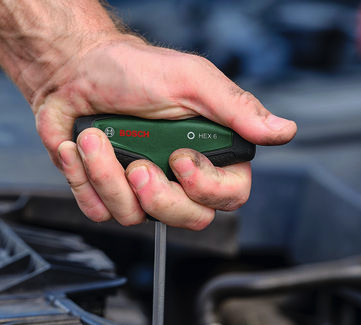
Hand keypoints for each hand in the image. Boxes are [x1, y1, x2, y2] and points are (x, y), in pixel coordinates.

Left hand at [35, 36, 296, 228]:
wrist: (76, 68)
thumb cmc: (134, 70)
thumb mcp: (191, 80)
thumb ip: (236, 109)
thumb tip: (284, 131)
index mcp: (209, 151)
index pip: (230, 196)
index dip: (206, 188)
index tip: (181, 159)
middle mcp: (177, 176)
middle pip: (188, 220)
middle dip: (156, 196)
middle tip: (136, 164)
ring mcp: (141, 188)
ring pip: (134, 217)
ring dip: (106, 174)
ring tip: (95, 137)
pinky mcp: (105, 193)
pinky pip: (98, 211)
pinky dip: (81, 177)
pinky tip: (79, 148)